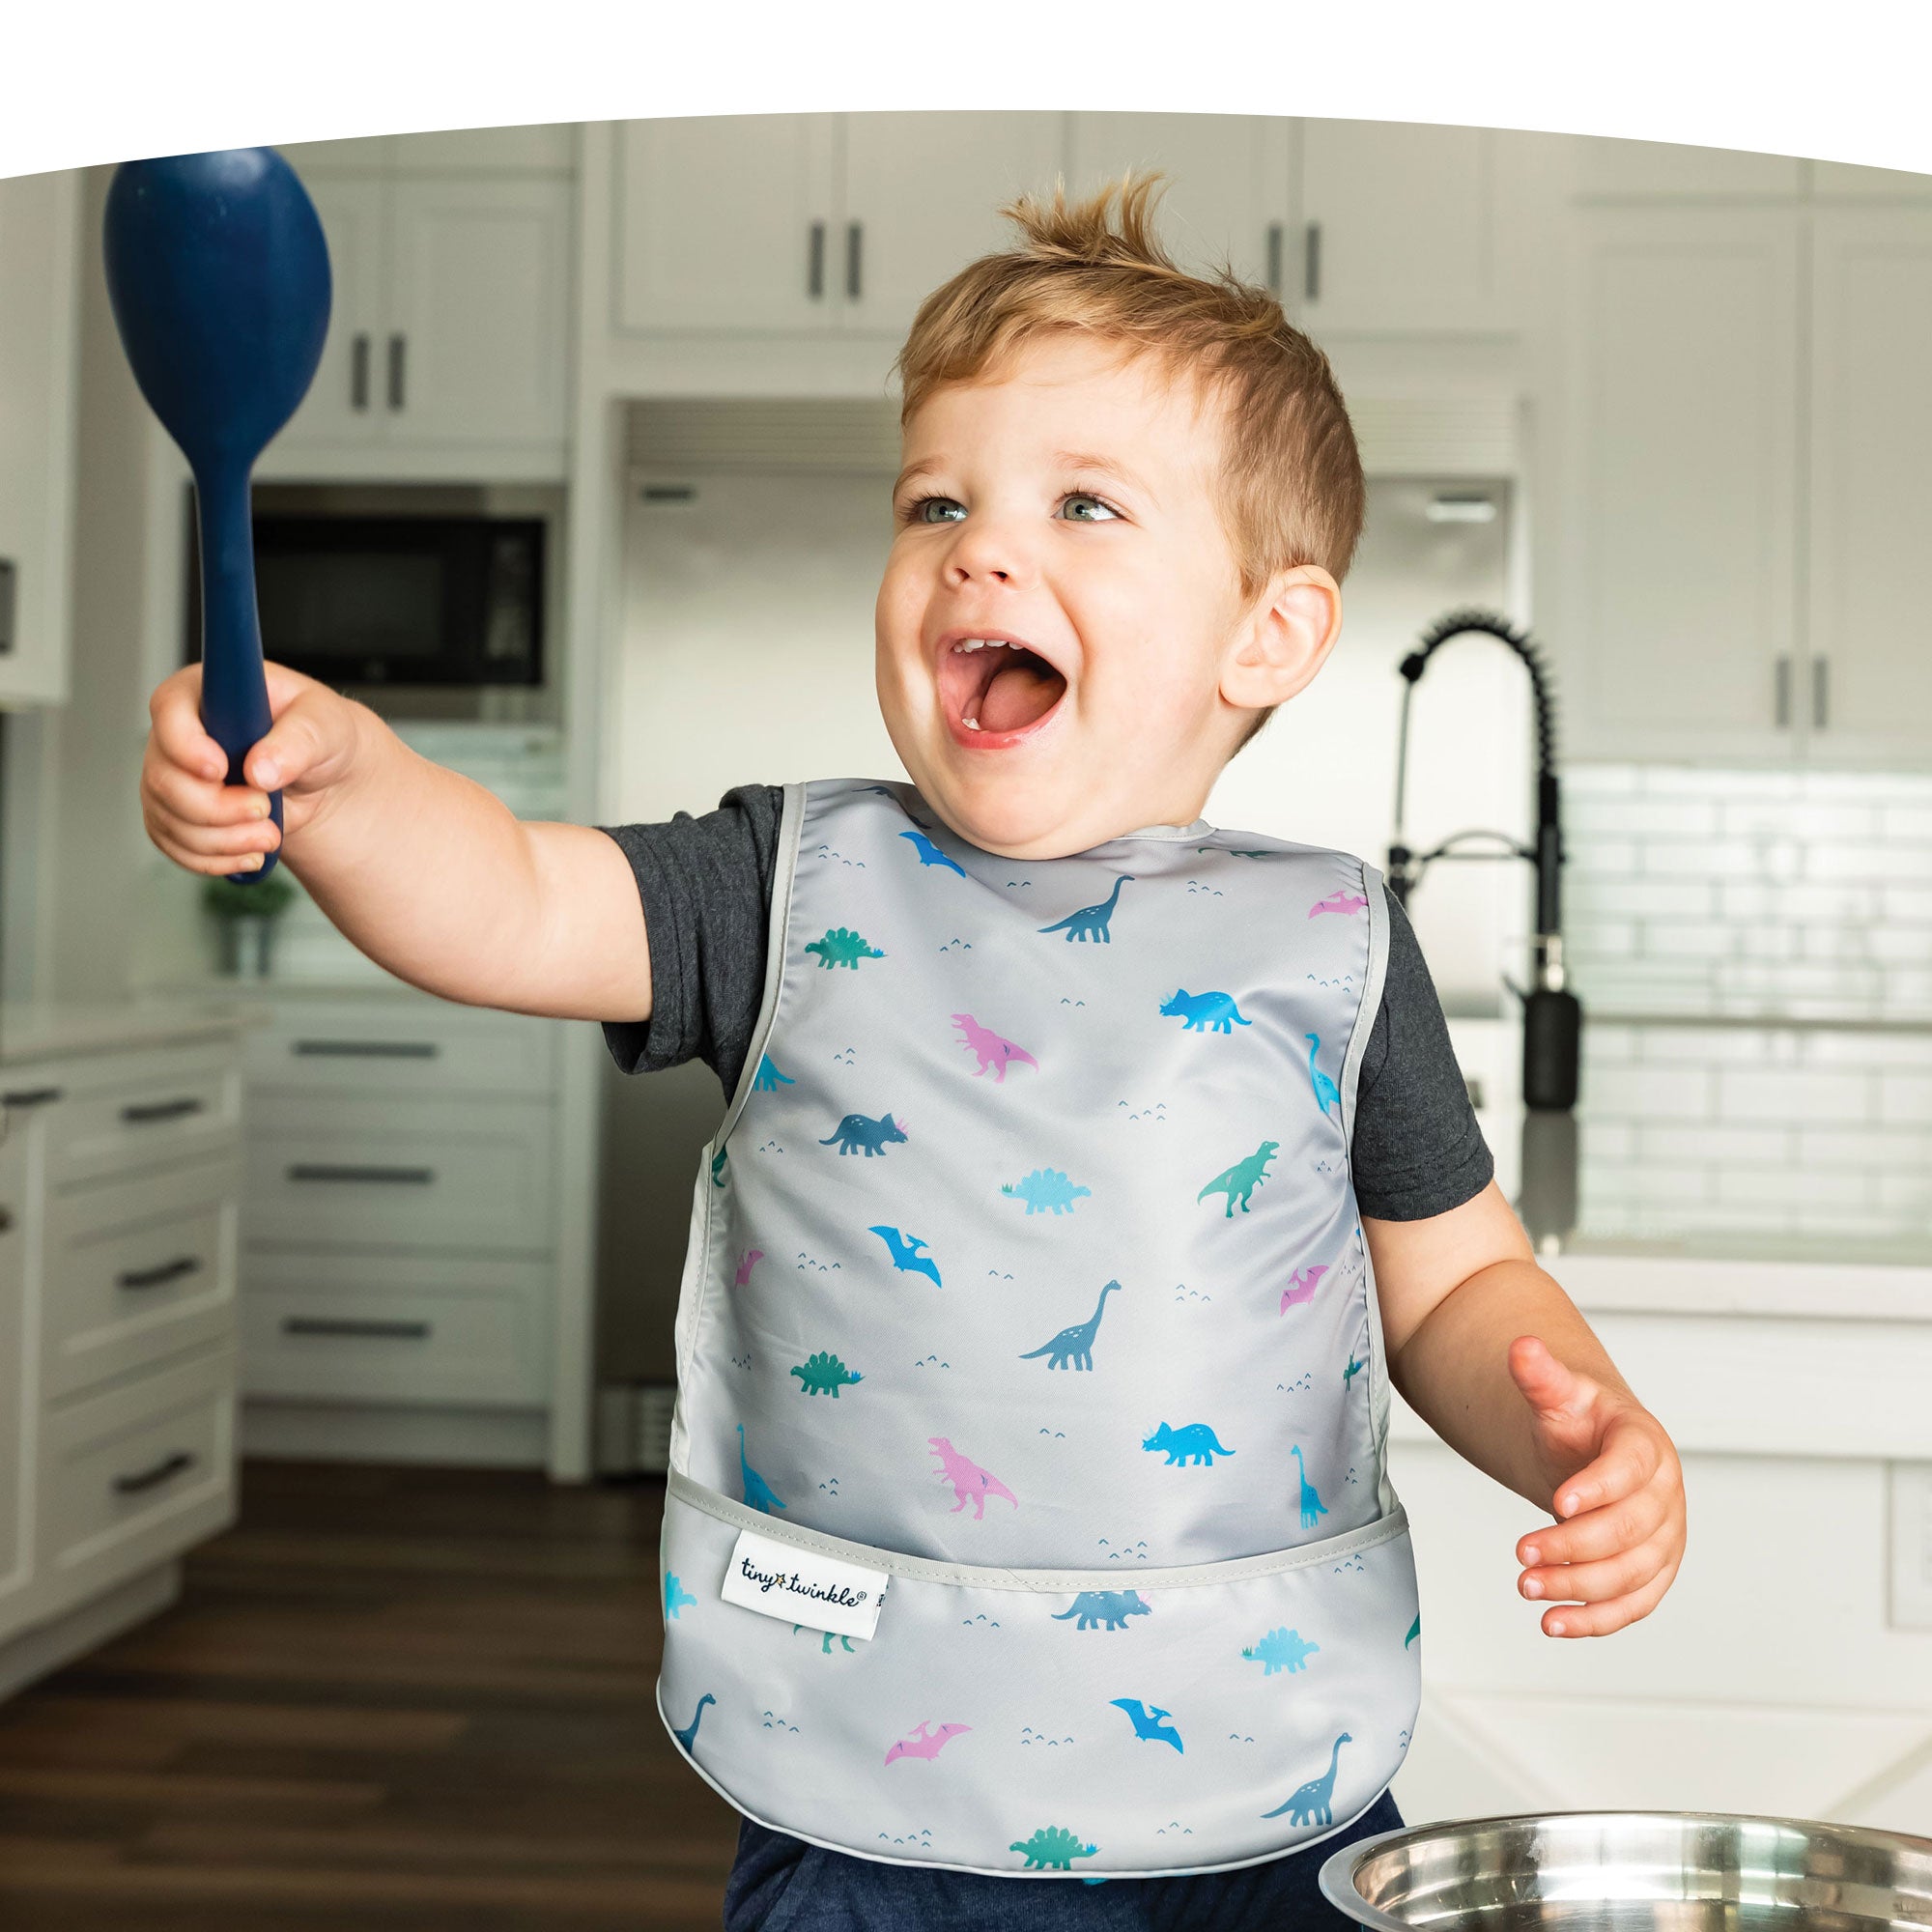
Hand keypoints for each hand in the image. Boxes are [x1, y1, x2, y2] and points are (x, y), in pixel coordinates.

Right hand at [141, 661, 364, 875]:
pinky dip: (214, 859)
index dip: (187, 745)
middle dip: (217, 808)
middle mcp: (178, 732)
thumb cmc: (321, 734)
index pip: (170, 709)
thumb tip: (260, 769)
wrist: (325, 778)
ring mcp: (172, 775)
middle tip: (264, 810)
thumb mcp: (327, 724)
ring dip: (222, 839)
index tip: (220, 770)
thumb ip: (298, 740)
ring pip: (168, 818)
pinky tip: (251, 855)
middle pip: (165, 777)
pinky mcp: (176, 814)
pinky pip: (175, 845)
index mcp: (207, 691)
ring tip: (270, 835)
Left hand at [1507, 1334, 1685, 1636]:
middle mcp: (1664, 1495)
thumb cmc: (1580, 1423)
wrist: (1597, 1454)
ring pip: (1632, 1574)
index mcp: (1644, 1444)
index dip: (1599, 1487)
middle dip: (1575, 1547)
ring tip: (1527, 1587)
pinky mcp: (1654, 1573)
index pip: (1631, 1467)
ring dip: (1580, 1587)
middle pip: (1630, 1530)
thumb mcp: (1559, 1395)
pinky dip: (1598, 1619)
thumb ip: (1540, 1376)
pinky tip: (1554, 1624)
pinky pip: (1635, 1605)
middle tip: (1520, 1553)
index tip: (1556, 1502)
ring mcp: (1665, 1538)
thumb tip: (1521, 1347)